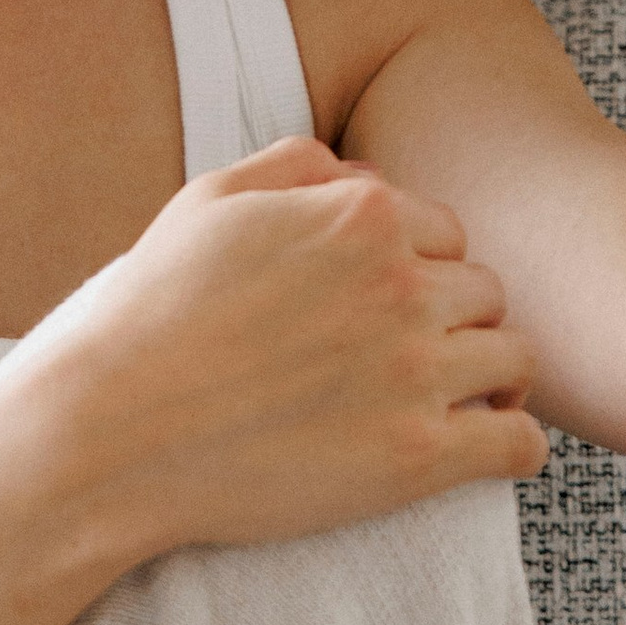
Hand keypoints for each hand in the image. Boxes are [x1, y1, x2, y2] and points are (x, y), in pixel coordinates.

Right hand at [32, 137, 546, 559]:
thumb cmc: (148, 315)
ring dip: (490, 376)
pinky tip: (484, 446)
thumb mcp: (208, 200)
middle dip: (455, 318)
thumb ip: (295, 165)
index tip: (388, 305)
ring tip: (458, 400)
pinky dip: (513, 445)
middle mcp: (400, 283)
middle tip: (416, 354)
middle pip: (485, 290)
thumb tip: (360, 173)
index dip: (419, 267)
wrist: (107, 431)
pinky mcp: (417, 459)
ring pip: (514, 357)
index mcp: (360, 215)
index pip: (445, 231)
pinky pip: (518, 446)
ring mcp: (413, 372)